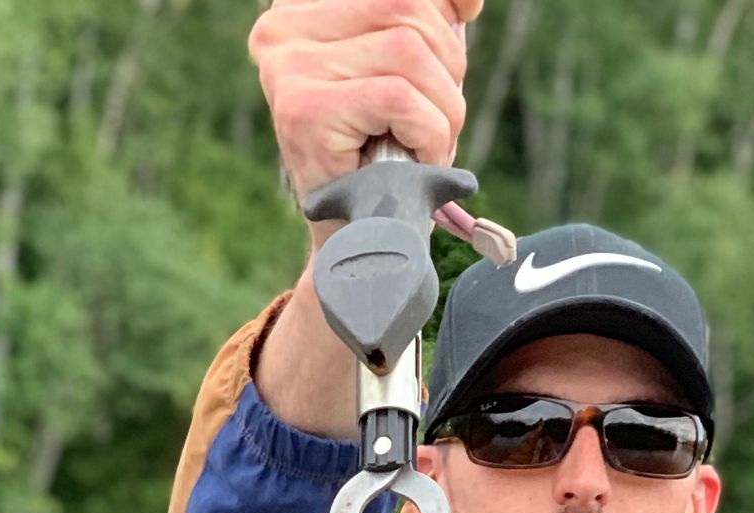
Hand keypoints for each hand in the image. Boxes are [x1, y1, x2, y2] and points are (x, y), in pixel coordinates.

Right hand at [248, 0, 481, 210]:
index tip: (469, 9)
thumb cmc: (378, 160)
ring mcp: (289, 68)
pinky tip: (419, 160)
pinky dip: (429, 133)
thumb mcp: (399, 74)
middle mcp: (284, 28)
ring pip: (409, 51)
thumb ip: (419, 27)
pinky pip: (399, 96)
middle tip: (441, 120)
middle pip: (405, 7)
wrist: (350, 246)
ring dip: (443, 106)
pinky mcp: (305, 110)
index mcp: (303, 9)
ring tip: (429, 146)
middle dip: (447, 64)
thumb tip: (469, 0)